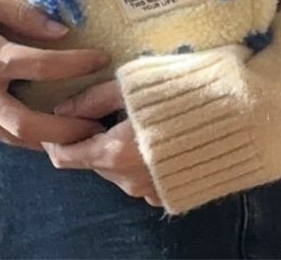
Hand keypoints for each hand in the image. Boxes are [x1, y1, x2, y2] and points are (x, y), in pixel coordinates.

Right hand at [0, 0, 110, 150]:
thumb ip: (19, 11)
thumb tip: (58, 31)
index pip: (37, 66)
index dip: (74, 64)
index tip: (101, 58)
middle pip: (24, 124)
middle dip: (65, 129)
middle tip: (97, 122)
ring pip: (10, 137)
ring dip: (47, 141)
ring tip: (81, 134)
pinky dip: (24, 134)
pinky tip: (47, 129)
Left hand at [43, 80, 161, 205]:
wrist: (228, 118)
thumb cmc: (173, 96)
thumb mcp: (126, 88)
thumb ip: (91, 100)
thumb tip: (61, 110)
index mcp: (113, 154)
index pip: (64, 156)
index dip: (52, 139)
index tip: (52, 120)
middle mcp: (128, 180)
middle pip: (90, 161)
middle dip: (86, 141)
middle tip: (97, 114)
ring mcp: (149, 191)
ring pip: (114, 171)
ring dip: (111, 151)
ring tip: (125, 123)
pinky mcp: (168, 193)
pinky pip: (139, 182)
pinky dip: (134, 165)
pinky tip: (145, 143)